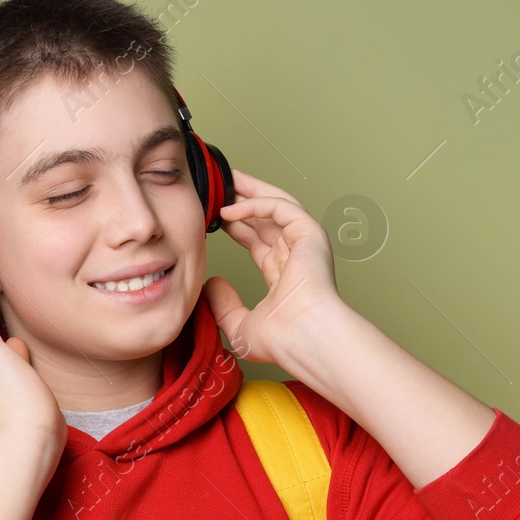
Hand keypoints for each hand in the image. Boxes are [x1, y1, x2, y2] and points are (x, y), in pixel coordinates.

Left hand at [203, 169, 343, 365]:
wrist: (304, 337)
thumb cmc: (283, 340)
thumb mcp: (241, 325)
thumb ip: (224, 305)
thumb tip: (211, 284)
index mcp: (285, 276)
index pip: (259, 242)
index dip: (238, 226)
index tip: (215, 217)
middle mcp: (297, 256)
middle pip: (268, 219)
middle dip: (244, 200)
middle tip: (220, 188)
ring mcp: (305, 243)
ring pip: (277, 205)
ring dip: (251, 191)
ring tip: (227, 179)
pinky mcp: (309, 233)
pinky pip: (280, 207)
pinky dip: (256, 203)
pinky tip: (231, 209)